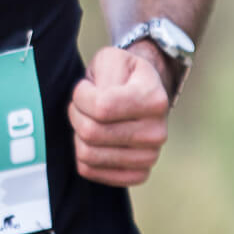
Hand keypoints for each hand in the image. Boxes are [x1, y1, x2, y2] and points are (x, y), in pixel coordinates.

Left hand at [68, 45, 169, 186]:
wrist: (143, 95)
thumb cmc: (123, 76)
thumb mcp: (112, 59)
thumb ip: (104, 73)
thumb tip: (99, 105)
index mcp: (154, 100)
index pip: (100, 107)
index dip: (81, 95)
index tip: (84, 88)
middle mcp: (157, 133)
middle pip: (91, 132)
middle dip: (76, 114)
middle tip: (83, 105)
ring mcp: (150, 157)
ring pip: (88, 154)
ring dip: (78, 135)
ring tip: (89, 120)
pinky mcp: (137, 174)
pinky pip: (91, 171)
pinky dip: (83, 155)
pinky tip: (94, 140)